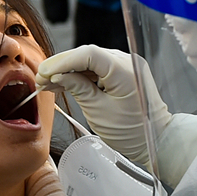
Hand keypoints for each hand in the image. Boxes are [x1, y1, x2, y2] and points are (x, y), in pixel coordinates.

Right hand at [37, 45, 196, 185]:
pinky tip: (62, 83)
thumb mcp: (98, 111)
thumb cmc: (132, 131)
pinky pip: (97, 69)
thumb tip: (57, 76)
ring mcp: (126, 66)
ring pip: (89, 61)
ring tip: (47, 83)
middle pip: (87, 55)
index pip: (87, 54)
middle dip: (61, 66)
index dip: (62, 61)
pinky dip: (80, 75)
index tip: (44, 72)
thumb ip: (77, 88)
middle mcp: (127, 61)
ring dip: (68, 71)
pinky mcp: (123, 73)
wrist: (156, 140)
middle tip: (40, 79)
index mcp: (124, 69)